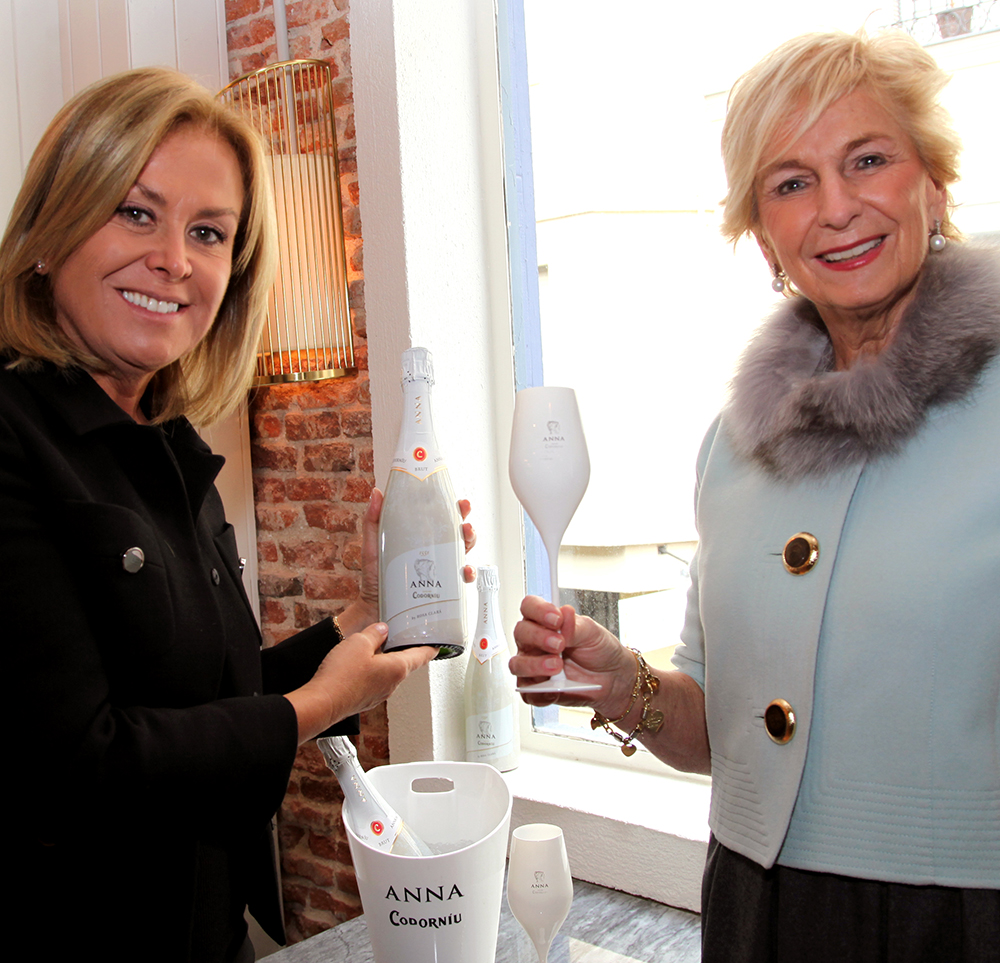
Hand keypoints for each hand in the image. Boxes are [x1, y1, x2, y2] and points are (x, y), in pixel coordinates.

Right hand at [287, 622, 436, 742]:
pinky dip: (372, 671)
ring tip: (375, 648)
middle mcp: (392, 684)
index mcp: (397, 668)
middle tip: (402, 638)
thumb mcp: (359, 642)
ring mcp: (379, 694)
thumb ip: (374, 634)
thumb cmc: (342, 675)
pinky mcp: (366, 700)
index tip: (438, 645)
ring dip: (385, 661)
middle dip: (403, 650)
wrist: (322, 703)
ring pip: (387, 673)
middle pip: (404, 663)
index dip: (430, 648)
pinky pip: (374, 681)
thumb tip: (383, 630)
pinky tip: (359, 665)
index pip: (421, 656)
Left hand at [346, 490, 476, 634]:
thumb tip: (376, 493)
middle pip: (457, 535)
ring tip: (467, 538)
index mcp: (419, 540)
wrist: (375, 611)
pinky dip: (467, 574)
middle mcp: (433, 554)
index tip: (459, 502)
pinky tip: (464, 571)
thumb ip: (374, 521)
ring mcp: (440, 571)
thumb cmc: (375, 580)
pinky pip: (461, 582)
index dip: (453, 509)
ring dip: (471, 543)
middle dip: (466, 524)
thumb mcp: (373, 547)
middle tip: (465, 521)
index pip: (441, 520)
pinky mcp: (443, 590)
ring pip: (464, 553)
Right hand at [510, 596, 636, 714]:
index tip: (556, 619)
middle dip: (538, 637)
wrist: (613, 678)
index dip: (538, 610)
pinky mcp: (537, 689)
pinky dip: (540, 693)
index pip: (530, 607)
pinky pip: (528, 693)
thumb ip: (574, 626)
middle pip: (520, 633)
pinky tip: (555, 689)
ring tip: (557, 666)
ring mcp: (533, 666)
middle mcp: (535, 642)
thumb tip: (564, 613)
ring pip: (517, 664)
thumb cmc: (599, 650)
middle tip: (559, 644)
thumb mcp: (592, 632)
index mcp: (545, 622)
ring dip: (534, 665)